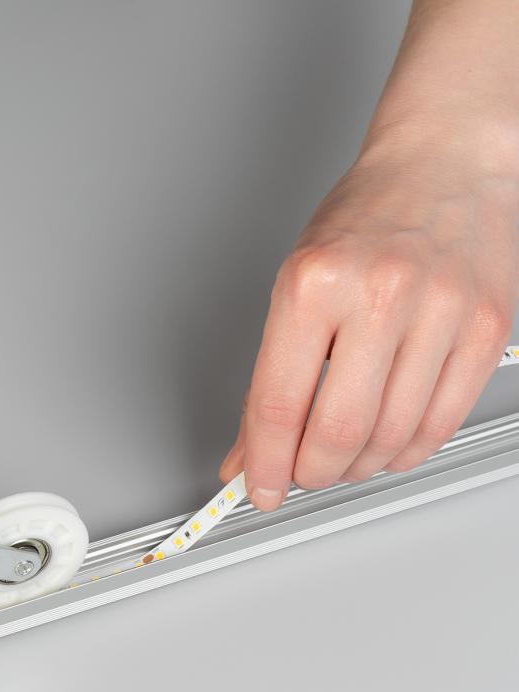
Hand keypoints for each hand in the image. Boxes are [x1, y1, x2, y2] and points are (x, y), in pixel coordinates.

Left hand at [221, 136, 518, 508]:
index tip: (255, 487)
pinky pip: (440, 423)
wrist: (443, 161)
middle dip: (309, 474)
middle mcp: (378, 295)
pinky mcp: (486, 327)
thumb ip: (270, 376)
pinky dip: (404, 452)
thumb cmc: (363, 219)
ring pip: (389, 438)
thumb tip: (250, 449)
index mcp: (313, 284)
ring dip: (356, 468)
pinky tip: (385, 447)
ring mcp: (440, 312)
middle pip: (337, 433)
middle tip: (299, 475)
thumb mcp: (294, 285)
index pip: (278, 405)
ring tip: (340, 459)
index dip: (263, 463)